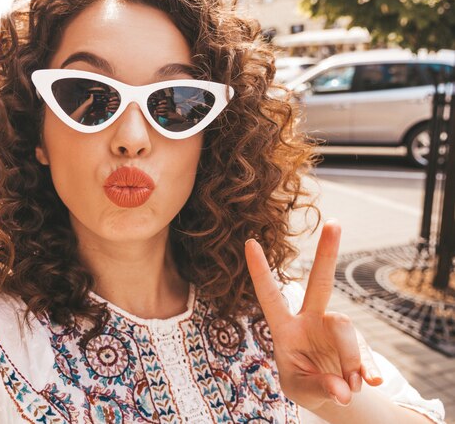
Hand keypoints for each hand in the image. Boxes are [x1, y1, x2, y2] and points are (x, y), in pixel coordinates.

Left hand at [244, 220, 382, 411]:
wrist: (331, 394)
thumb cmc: (303, 383)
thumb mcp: (300, 389)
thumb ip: (318, 388)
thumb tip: (343, 388)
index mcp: (285, 327)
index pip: (270, 295)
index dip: (260, 271)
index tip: (249, 241)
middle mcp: (311, 319)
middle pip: (320, 282)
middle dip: (326, 253)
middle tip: (335, 222)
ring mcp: (336, 329)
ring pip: (345, 327)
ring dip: (348, 360)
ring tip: (346, 388)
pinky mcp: (359, 344)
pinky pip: (367, 354)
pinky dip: (368, 370)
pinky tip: (369, 382)